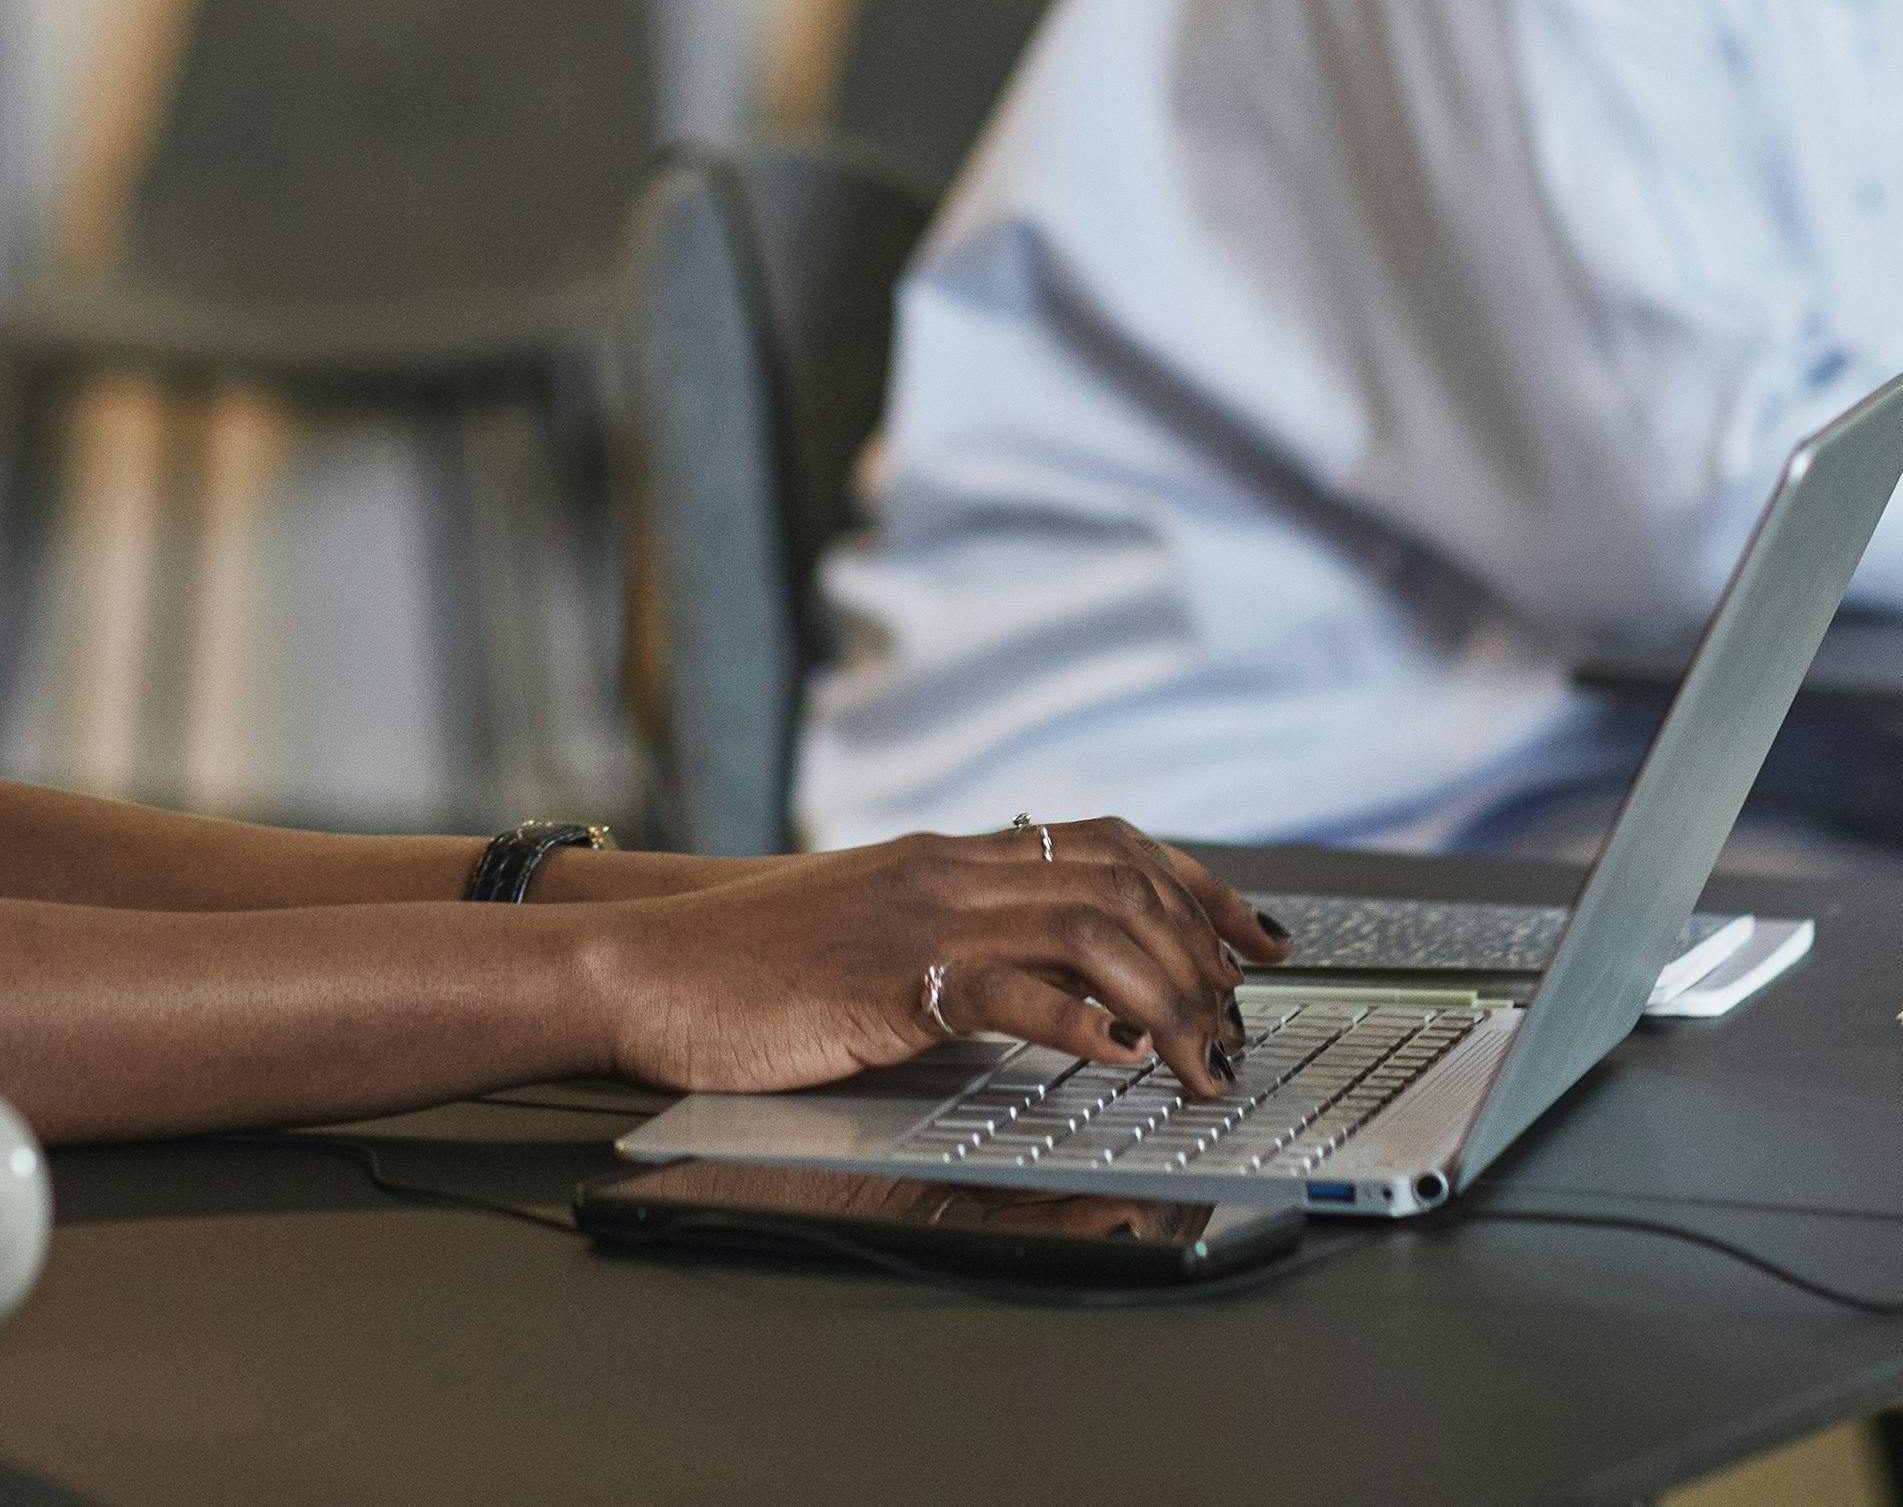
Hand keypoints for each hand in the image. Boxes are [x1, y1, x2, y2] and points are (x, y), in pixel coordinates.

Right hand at [575, 818, 1291, 1104]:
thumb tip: (1051, 980)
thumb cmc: (748, 967)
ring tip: (1199, 1061)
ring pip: (1089, 925)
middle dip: (1202, 954)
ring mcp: (920, 918)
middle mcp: (948, 869)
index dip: (1199, 887)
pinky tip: (1117, 1058)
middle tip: (1239, 1028)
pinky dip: (1080, 1021)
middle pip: (1121, 878)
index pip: (1110, 840)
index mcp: (949, 856)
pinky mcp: (889, 979)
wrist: (645, 968)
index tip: (1258, 939)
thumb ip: (958, 939)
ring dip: (1165, 997)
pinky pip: (1008, 986)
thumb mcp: (874, 935)